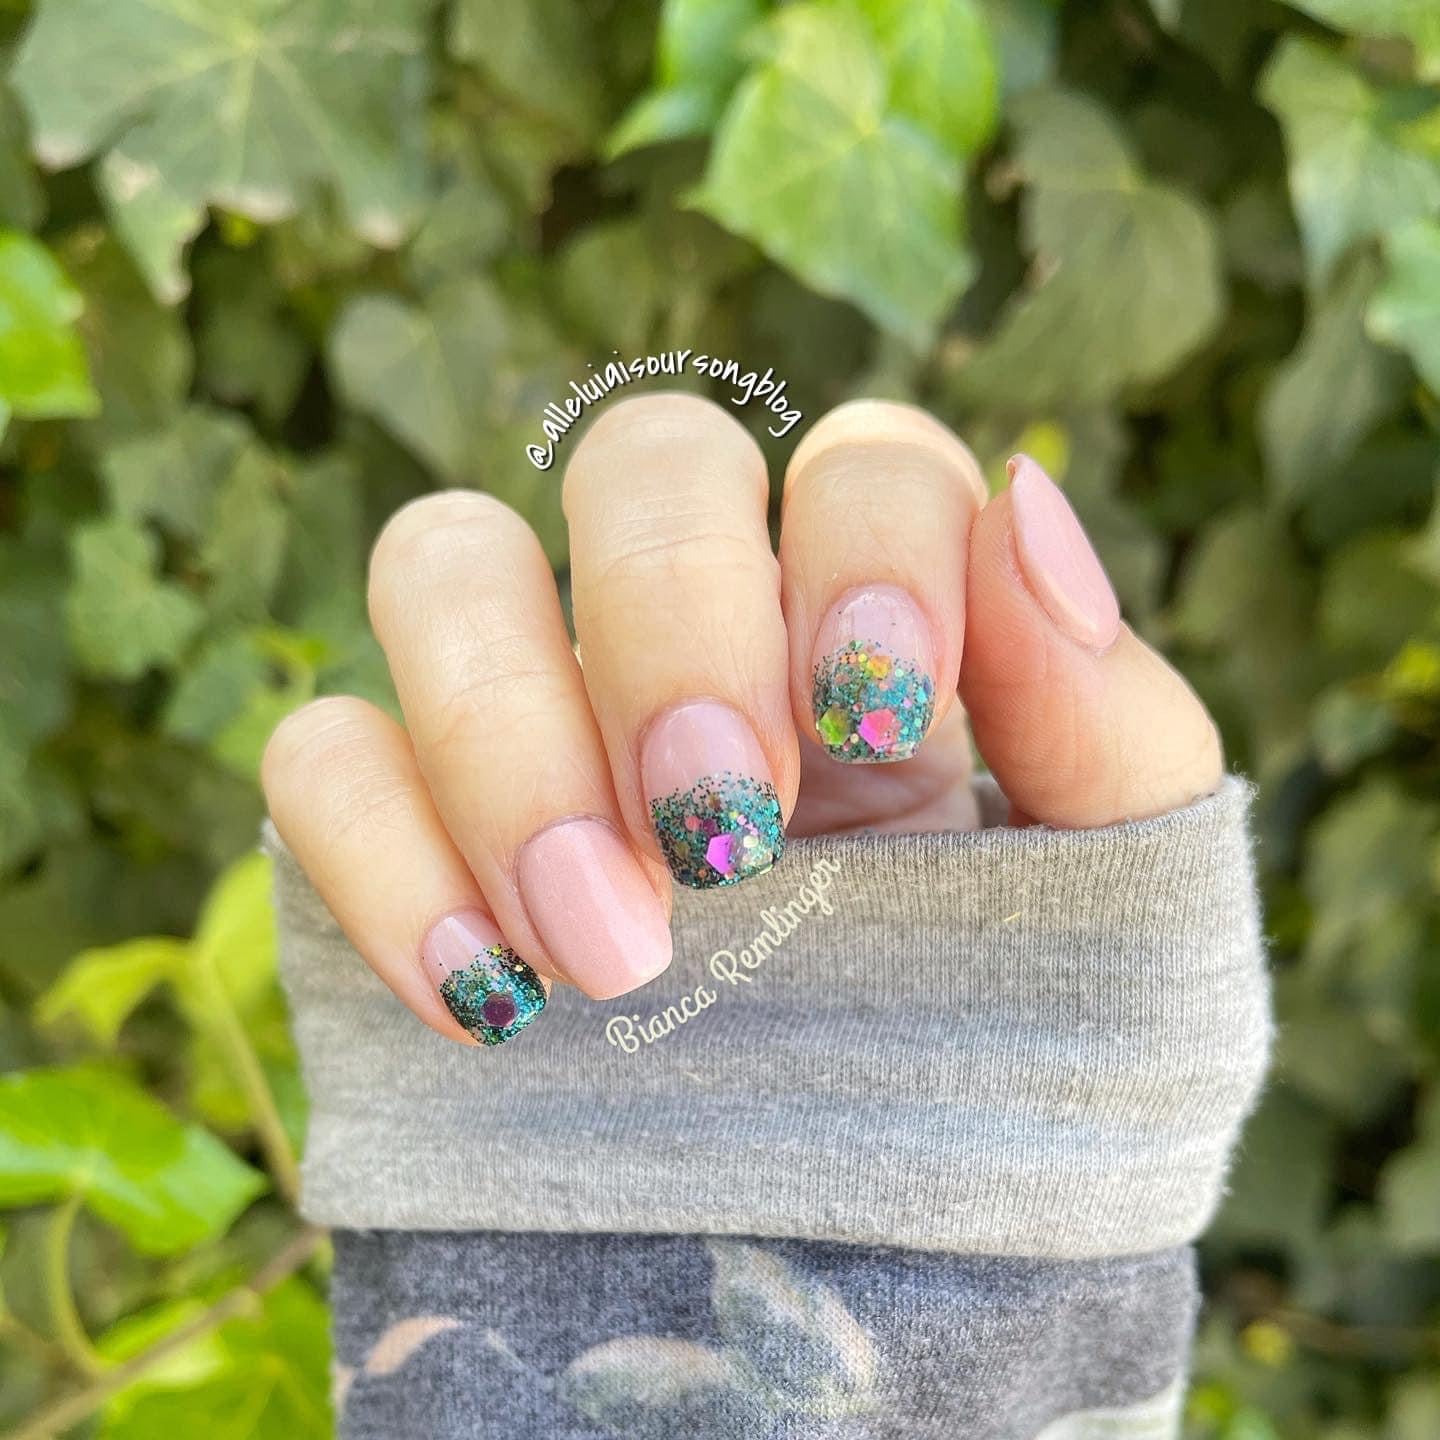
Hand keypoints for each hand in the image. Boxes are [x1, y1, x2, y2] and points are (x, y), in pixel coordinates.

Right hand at [261, 396, 1220, 1045]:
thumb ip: (1104, 719)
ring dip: (506, 733)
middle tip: (722, 831)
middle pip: (638, 460)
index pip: (862, 461)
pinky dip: (379, 857)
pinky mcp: (403, 826)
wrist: (872, 1233)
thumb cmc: (1013, 1049)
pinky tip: (483, 1002)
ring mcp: (537, 715)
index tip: (878, 716)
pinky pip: (320, 756)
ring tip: (609, 947)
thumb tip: (1028, 509)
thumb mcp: (1117, 908)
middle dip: (670, 621)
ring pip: (441, 563)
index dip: (863, 543)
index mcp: (878, 621)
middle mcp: (696, 629)